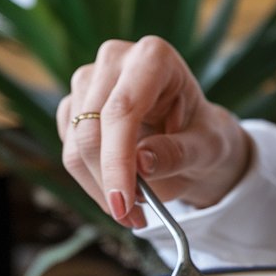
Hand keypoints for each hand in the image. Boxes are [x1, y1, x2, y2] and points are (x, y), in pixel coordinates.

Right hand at [56, 36, 251, 227]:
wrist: (192, 134)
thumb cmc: (204, 134)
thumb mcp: (207, 147)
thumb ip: (179, 152)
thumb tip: (142, 163)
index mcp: (154, 57)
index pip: (122, 110)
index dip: (118, 160)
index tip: (123, 202)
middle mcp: (115, 60)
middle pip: (91, 129)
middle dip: (109, 181)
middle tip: (133, 218)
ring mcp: (88, 80)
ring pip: (74, 145)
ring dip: (100, 186)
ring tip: (135, 209)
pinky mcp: (73, 105)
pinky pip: (68, 151)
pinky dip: (91, 181)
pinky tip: (120, 190)